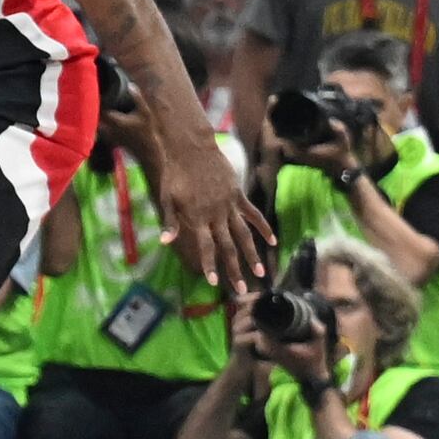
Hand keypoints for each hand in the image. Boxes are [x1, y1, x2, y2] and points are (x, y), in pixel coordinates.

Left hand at [155, 126, 273, 294]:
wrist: (191, 149)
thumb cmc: (175, 174)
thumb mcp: (167, 197)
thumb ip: (169, 221)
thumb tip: (165, 242)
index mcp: (197, 218)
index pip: (205, 247)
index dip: (209, 265)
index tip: (213, 283)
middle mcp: (216, 215)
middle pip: (227, 247)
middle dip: (234, 269)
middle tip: (241, 290)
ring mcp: (229, 205)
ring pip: (243, 235)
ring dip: (252, 254)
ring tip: (259, 272)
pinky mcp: (238, 195)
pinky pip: (253, 215)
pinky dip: (264, 228)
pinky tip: (273, 241)